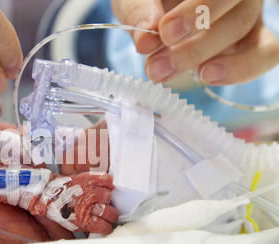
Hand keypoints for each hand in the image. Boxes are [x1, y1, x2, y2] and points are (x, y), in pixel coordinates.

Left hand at [112, 0, 278, 84]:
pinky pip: (265, 53)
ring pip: (244, 30)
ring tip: (165, 74)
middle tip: (156, 68)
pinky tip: (207, 76)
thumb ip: (139, 12)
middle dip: (194, 46)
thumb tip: (145, 40)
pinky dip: (240, 69)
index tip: (164, 33)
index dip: (196, 10)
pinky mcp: (252, 39)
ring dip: (203, 58)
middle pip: (234, 11)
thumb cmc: (148, 1)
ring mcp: (247, 11)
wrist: (156, 11)